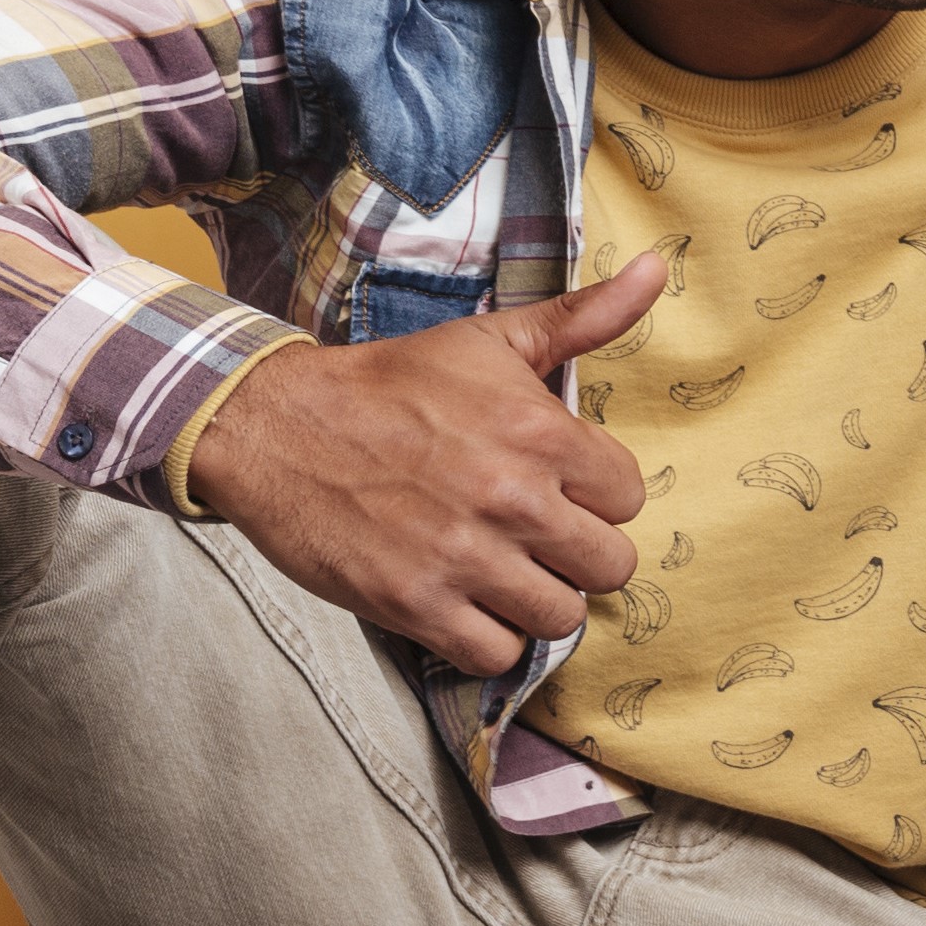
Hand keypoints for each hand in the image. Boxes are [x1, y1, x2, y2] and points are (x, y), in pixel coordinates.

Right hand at [195, 249, 668, 674]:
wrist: (271, 425)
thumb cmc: (389, 384)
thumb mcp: (490, 340)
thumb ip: (582, 318)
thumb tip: (655, 271)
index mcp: (542, 435)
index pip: (630, 497)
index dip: (595, 495)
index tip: (556, 487)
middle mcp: (514, 501)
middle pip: (609, 566)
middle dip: (576, 554)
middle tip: (533, 536)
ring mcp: (465, 557)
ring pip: (561, 616)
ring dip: (535, 601)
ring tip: (501, 571)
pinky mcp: (416, 604)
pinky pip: (497, 654)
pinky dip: (488, 638)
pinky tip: (467, 604)